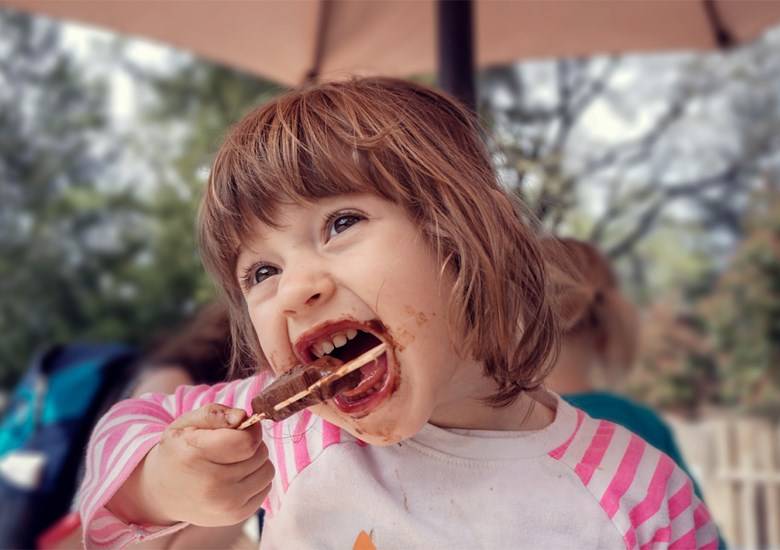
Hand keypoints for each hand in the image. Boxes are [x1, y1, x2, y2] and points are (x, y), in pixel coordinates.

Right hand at [109, 403, 273, 526]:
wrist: (162, 493)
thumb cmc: (179, 452)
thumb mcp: (186, 424)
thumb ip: (214, 413)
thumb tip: (242, 417)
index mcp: (195, 456)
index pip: (246, 441)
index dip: (250, 429)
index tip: (241, 426)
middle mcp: (211, 485)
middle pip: (259, 454)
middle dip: (251, 443)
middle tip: (232, 445)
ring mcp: (225, 505)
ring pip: (267, 470)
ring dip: (257, 461)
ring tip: (234, 461)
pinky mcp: (237, 516)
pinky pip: (266, 487)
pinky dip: (256, 478)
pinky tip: (236, 477)